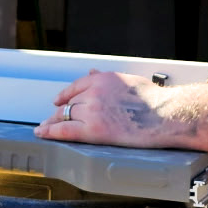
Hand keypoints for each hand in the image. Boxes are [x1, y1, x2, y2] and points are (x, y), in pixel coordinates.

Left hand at [36, 70, 190, 148]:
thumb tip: (90, 73)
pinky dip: (50, 132)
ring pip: (66, 117)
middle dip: (60, 112)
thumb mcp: (128, 80)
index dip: (65, 96)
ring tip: (45, 129)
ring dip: (54, 123)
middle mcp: (93, 92)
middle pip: (70, 104)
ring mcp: (92, 111)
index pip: (76, 87)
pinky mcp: (93, 130)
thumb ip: (107, 78)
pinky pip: (65, 130)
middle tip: (49, 120)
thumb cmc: (154, 100)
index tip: (57, 101)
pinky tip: (42, 133)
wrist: (165, 116)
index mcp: (103, 79)